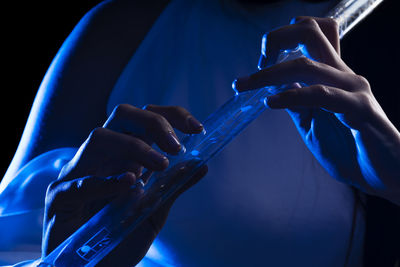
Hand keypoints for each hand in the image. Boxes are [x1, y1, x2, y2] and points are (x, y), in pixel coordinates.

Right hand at [42, 104, 207, 265]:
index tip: (197, 128)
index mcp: (125, 156)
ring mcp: (79, 173)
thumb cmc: (120, 237)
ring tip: (160, 165)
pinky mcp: (61, 198)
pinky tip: (128, 183)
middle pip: (122, 115)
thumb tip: (203, 165)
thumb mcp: (154, 210)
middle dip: (153, 122)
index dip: (171, 115)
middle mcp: (103, 157)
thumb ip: (173, 187)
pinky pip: (80, 182)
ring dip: (134, 146)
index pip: (144, 118)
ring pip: (100, 138)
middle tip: (176, 147)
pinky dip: (105, 181)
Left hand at [234, 17, 399, 202]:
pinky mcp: (359, 109)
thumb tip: (276, 89)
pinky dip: (291, 95)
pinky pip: (321, 94)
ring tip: (245, 86)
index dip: (282, 39)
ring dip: (269, 74)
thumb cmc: (351, 150)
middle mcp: (343, 75)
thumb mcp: (313, 126)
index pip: (312, 34)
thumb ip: (298, 105)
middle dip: (274, 40)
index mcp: (332, 76)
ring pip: (308, 64)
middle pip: (309, 32)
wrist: (385, 176)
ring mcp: (352, 89)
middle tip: (254, 69)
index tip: (260, 64)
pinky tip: (271, 103)